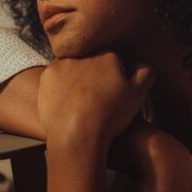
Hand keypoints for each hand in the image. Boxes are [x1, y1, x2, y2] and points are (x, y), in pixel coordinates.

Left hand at [37, 52, 155, 143]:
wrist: (76, 136)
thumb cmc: (109, 117)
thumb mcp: (137, 96)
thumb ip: (145, 74)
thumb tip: (145, 65)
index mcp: (108, 56)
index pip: (113, 60)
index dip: (113, 77)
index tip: (111, 94)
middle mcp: (85, 55)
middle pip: (91, 62)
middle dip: (94, 76)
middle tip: (95, 100)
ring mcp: (63, 64)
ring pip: (72, 68)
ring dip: (75, 80)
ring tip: (79, 104)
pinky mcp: (46, 76)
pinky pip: (55, 78)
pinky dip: (59, 87)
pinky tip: (66, 104)